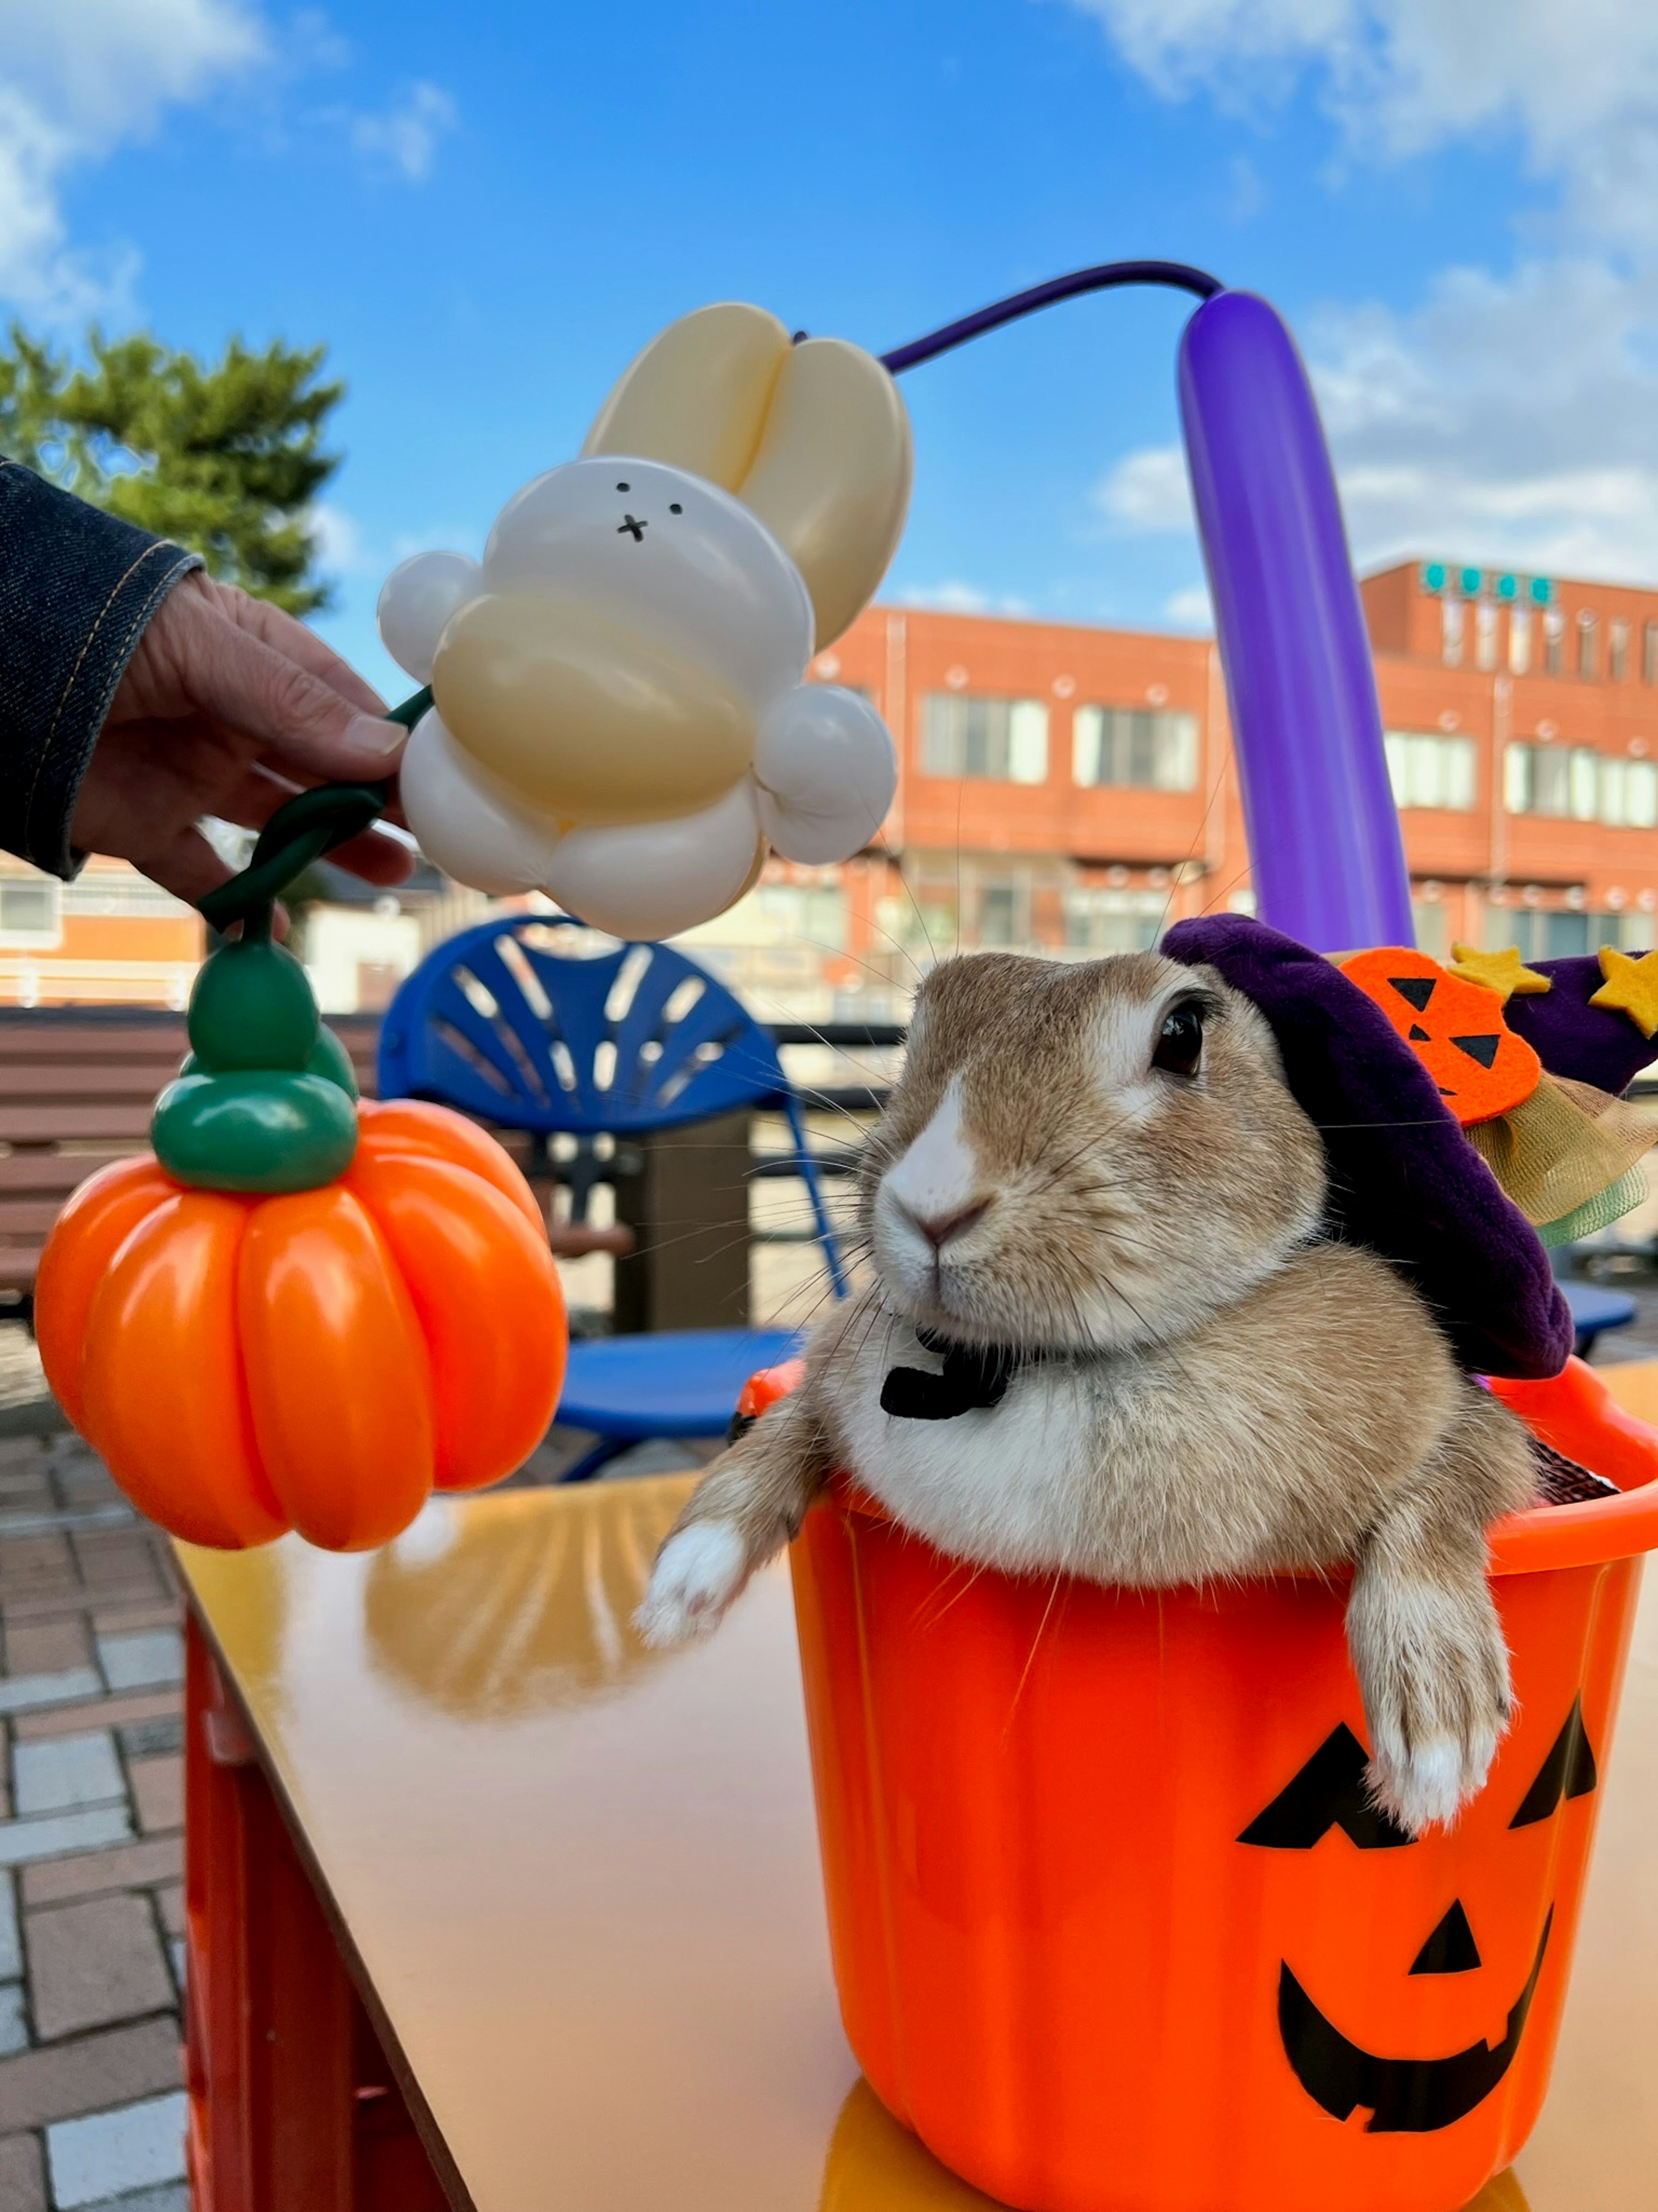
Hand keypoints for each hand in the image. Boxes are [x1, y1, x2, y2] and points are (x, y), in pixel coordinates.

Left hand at [72, 570, 413, 906]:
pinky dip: (241, 906)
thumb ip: (293, 705)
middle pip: (322, 768)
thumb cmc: (98, 627)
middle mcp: (229, 717)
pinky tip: (279, 928)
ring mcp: (191, 773)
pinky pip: (205, 874)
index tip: (447, 774)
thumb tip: (388, 752)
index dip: (391, 739)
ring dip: (335, 850)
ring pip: (280, 822)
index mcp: (251, 655)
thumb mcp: (205, 652)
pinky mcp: (146, 825)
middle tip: (438, 836)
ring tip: (392, 875)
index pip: (340, 700)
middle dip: (379, 803)